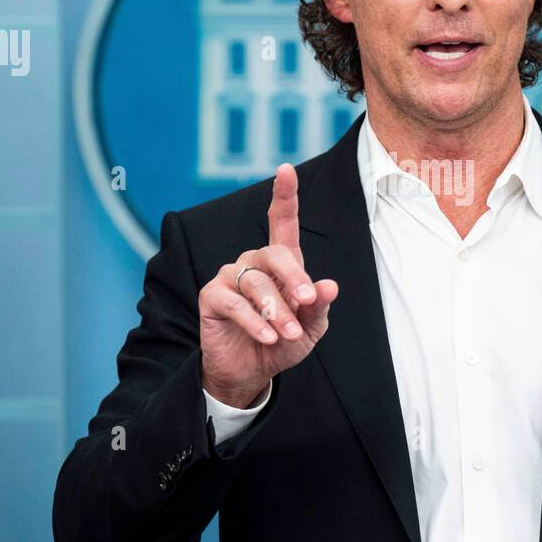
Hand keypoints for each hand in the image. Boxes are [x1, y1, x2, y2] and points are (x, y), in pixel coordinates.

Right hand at [197, 162, 338, 404]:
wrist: (252, 372)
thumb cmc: (283, 342)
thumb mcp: (310, 327)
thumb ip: (318, 306)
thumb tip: (330, 285)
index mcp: (281, 263)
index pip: (282, 222)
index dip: (284, 195)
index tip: (285, 170)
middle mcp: (254, 262)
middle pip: (274, 253)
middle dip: (294, 278)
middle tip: (307, 302)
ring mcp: (231, 277)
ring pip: (256, 283)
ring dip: (276, 310)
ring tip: (288, 334)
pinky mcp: (212, 296)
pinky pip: (234, 302)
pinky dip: (254, 320)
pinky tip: (266, 337)